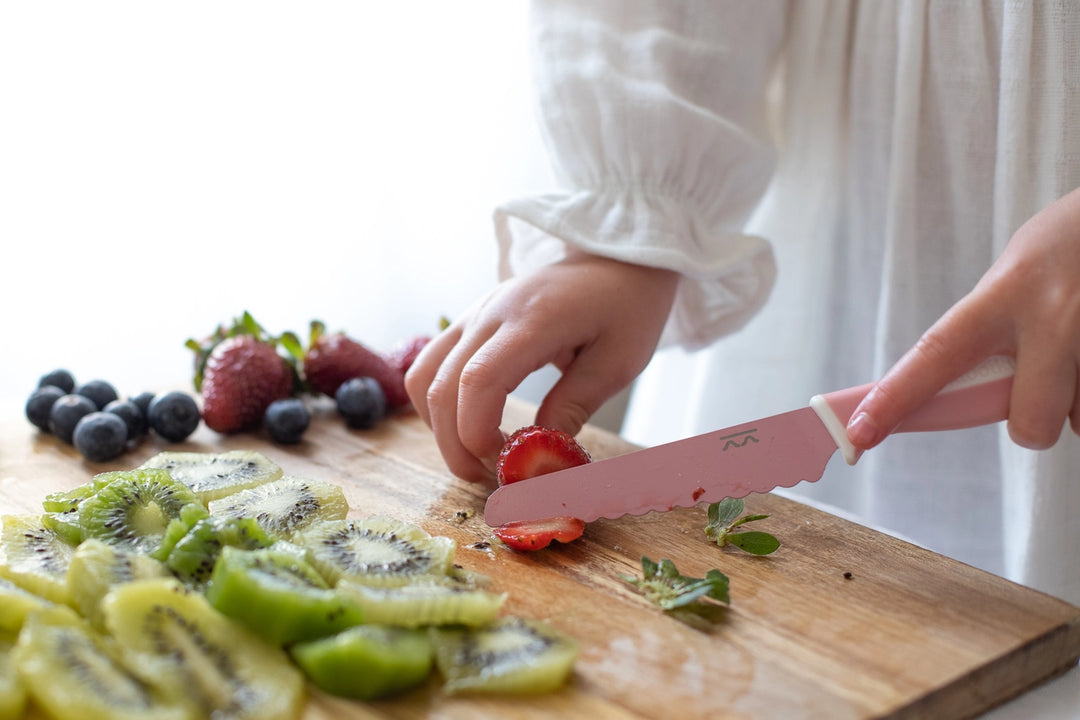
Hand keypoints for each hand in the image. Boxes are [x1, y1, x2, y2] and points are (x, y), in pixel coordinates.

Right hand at [406, 250, 678, 482]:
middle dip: (456, 445)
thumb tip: (539, 458)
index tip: (504, 465)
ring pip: (423, 376)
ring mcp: (475, 312)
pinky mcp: (470, 319)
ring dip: (439, 427)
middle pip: (441, 387)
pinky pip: (430, 364)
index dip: (477, 434)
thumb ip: (574, 407)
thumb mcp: (618, 363)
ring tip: (478, 455)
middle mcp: (492, 312)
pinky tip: (469, 423)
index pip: (479, 380)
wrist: (617, 257)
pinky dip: (437, 402)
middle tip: (491, 477)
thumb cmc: (626, 307)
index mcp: (533, 320)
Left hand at [847, 186, 1079, 451]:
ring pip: (1076, 418)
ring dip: (1073, 399)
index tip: (857, 433)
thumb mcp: (1016, 272)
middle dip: (1029, 423)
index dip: (894, 400)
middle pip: (1029, 422)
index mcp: (1005, 292)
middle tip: (1037, 387)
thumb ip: (986, 327)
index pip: (935, 356)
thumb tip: (955, 384)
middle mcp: (1053, 317)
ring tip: (1078, 346)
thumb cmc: (1071, 243)